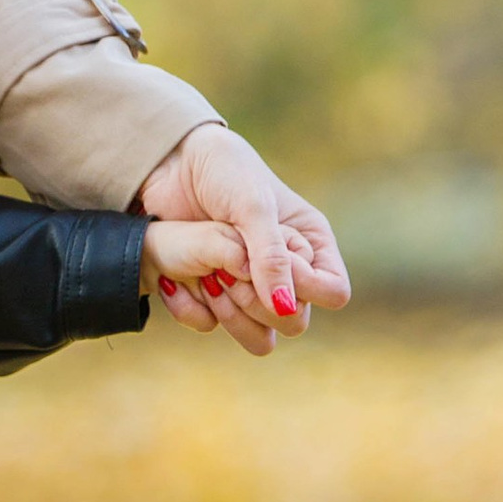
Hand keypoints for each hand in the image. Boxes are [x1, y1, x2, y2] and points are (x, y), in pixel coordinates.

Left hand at [137, 126, 350, 354]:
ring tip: (212, 277)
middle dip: (262, 299)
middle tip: (233, 267)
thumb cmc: (222, 171)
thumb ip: (271, 257)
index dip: (308, 286)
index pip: (333, 292)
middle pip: (297, 320)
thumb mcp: (252, 207)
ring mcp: (250, 286)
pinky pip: (218, 327)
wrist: (169, 164)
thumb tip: (284, 309)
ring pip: (263, 337)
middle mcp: (285, 270)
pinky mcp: (216, 294)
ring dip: (236, 315)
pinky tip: (191, 280)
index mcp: (310, 242)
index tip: (276, 262)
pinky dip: (204, 311)